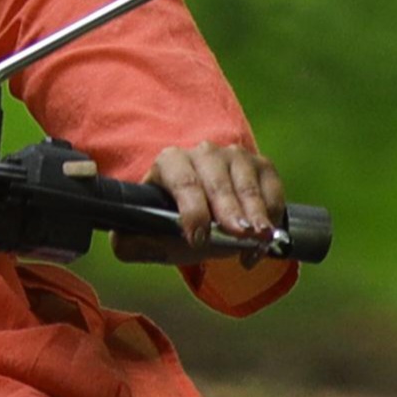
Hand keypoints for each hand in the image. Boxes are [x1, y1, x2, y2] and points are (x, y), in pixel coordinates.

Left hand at [114, 141, 284, 263]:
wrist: (201, 212)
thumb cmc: (171, 222)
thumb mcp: (145, 234)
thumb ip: (129, 240)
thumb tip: (124, 241)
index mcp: (169, 162)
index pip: (182, 183)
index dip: (192, 212)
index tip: (198, 239)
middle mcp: (202, 153)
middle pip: (217, 183)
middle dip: (229, 212)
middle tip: (240, 236)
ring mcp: (234, 156)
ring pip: (246, 185)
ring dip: (255, 214)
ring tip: (258, 239)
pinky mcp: (261, 165)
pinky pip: (271, 189)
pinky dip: (272, 217)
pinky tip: (263, 244)